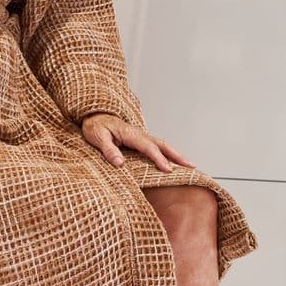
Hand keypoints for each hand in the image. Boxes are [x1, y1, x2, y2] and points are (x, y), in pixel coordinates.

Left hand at [80, 114, 195, 171]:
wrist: (94, 116)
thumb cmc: (95, 126)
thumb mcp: (97, 138)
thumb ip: (108, 150)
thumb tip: (120, 163)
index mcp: (130, 133)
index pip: (148, 147)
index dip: (159, 159)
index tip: (168, 169)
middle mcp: (139, 133)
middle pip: (162, 144)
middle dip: (177, 155)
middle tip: (190, 165)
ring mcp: (141, 136)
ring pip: (162, 144)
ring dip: (176, 154)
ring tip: (188, 165)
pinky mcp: (139, 140)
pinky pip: (157, 146)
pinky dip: (168, 153)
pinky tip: (172, 161)